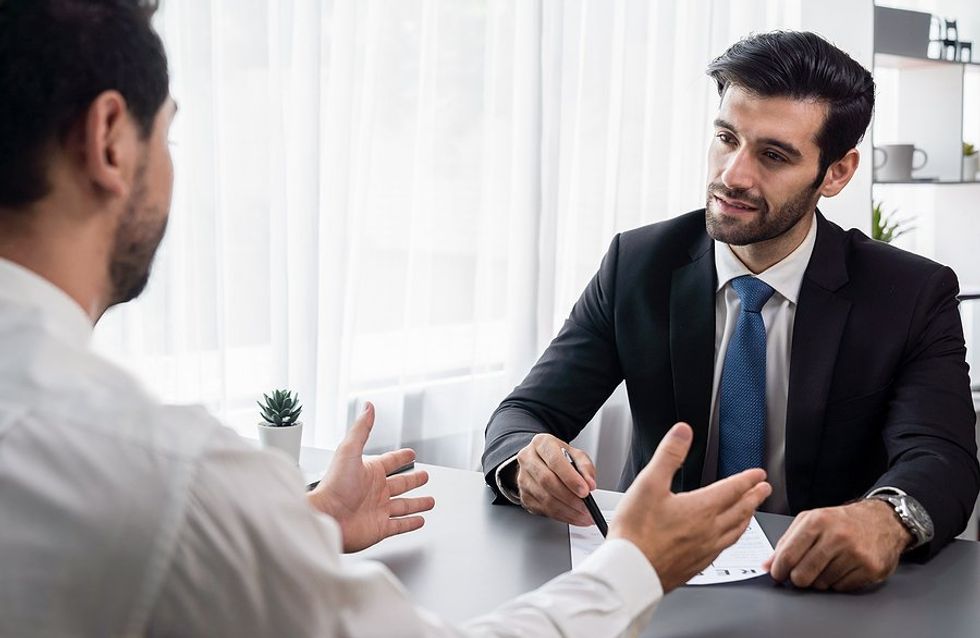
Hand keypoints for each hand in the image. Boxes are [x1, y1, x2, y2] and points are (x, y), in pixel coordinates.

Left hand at [308, 402, 435, 552]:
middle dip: (414, 480)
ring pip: (404, 505)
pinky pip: (400, 525)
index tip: (410, 454)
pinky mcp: (380, 528)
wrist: (325, 517)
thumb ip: (361, 429)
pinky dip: (411, 523)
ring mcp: (378, 510)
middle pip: (401, 484)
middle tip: (425, 476)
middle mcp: (375, 491)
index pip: (390, 462)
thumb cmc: (333, 486)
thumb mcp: (349, 451)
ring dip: (417, 503)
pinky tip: (419, 520)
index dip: (401, 457)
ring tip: (430, 502)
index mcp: (370, 472)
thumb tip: (368, 407)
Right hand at [515, 433, 596, 525]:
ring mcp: (523, 478)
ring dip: (567, 510)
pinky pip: (543, 509)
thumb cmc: (559, 457)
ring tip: (583, 514)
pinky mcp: (524, 495)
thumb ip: (585, 467)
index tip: (585, 491)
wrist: (541, 461)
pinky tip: (573, 516)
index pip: (555, 461)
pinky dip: (561, 516)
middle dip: (570, 497)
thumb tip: (590, 483)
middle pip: (547, 481)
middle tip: (586, 506)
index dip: (571, 478)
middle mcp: (528, 459)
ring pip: (545, 498)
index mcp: (542, 444)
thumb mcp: (576, 455)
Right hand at [609, 422, 770, 592]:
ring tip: (751, 513)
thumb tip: (683, 432)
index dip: (747, 479)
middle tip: (764, 490)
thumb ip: (669, 455)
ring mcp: (705, 550)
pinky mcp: (697, 565)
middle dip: (754, 497)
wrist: (630, 570)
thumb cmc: (636, 532)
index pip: (732, 489)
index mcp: (701, 509)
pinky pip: (724, 549)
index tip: (758, 474)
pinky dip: (732, 538)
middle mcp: (709, 531)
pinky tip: (726, 540)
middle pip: (740, 511)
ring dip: (746, 518)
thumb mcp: (649, 484)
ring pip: (735, 532)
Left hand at [763, 499, 910, 590]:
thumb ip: (786, 542)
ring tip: (826, 566)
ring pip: (821, 584)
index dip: (779, 570)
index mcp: (817, 521)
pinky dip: (837, 583)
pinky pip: (841, 588)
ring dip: (819, 580)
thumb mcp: (811, 521)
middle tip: (801, 574)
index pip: (788, 555)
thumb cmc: (841, 521)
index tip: (777, 575)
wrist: (881, 520)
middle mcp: (836, 536)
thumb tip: (768, 565)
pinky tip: (841, 569)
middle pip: (803, 574)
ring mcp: (854, 553)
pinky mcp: (870, 568)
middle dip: (798, 579)